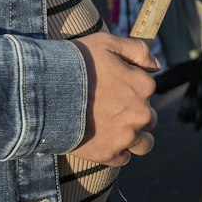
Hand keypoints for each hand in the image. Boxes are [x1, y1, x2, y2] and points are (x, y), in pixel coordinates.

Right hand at [70, 33, 158, 166]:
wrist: (44, 93)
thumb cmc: (76, 64)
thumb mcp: (107, 43)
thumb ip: (137, 50)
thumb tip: (157, 65)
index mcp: (144, 86)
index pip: (147, 88)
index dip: (130, 85)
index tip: (112, 84)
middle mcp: (141, 114)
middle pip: (148, 117)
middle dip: (134, 112)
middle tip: (110, 107)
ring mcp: (126, 137)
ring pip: (144, 144)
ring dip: (135, 137)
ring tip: (116, 130)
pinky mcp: (109, 154)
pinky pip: (123, 158)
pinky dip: (116, 151)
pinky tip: (101, 139)